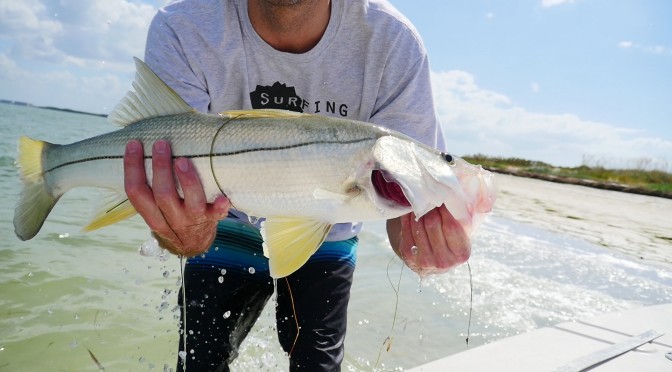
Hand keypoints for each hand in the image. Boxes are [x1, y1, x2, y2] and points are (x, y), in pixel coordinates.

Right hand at [124, 140, 229, 255]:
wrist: (193, 243)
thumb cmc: (172, 213)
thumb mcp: (155, 207)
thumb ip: (151, 184)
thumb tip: (144, 142)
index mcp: (152, 214)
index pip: (135, 191)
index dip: (132, 168)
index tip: (133, 144)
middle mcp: (171, 218)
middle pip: (162, 195)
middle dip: (161, 168)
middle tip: (161, 144)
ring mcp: (193, 220)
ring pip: (190, 203)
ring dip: (187, 181)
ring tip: (183, 161)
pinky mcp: (212, 219)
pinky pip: (217, 215)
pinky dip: (220, 207)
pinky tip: (223, 197)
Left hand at [387, 206, 470, 275]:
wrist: (436, 260)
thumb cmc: (452, 240)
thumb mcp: (464, 231)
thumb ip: (464, 215)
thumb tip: (457, 191)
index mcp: (461, 253)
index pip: (451, 226)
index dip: (445, 209)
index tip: (442, 198)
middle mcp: (444, 261)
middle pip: (432, 224)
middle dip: (431, 208)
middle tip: (430, 198)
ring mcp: (425, 261)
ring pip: (418, 225)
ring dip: (418, 210)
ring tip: (422, 203)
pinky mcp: (409, 256)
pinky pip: (406, 230)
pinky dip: (408, 217)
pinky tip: (411, 211)